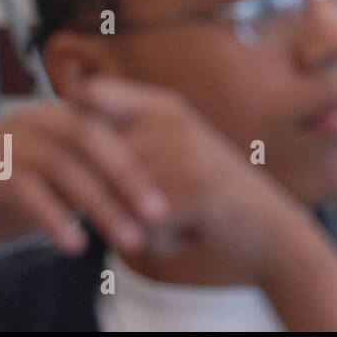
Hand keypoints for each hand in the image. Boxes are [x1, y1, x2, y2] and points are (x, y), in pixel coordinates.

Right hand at [0, 100, 166, 268]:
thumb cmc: (10, 192)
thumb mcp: (60, 179)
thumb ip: (98, 174)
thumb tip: (154, 191)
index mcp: (58, 114)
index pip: (111, 126)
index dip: (142, 157)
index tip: (172, 192)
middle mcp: (34, 119)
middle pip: (92, 140)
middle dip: (129, 179)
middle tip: (158, 214)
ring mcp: (6, 141)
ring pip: (63, 167)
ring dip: (100, 206)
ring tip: (127, 239)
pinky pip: (25, 192)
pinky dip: (54, 218)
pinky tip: (75, 245)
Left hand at [65, 75, 307, 286]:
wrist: (270, 226)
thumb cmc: (213, 195)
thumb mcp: (173, 152)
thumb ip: (127, 140)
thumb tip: (67, 134)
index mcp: (164, 106)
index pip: (92, 94)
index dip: (70, 121)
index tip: (68, 151)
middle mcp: (172, 120)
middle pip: (93, 155)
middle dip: (100, 196)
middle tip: (143, 212)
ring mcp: (184, 151)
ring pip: (115, 198)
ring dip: (132, 224)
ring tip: (173, 223)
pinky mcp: (193, 188)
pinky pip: (143, 226)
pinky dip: (159, 242)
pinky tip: (189, 234)